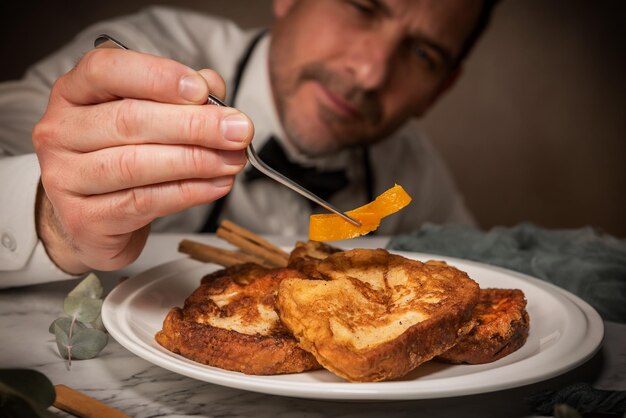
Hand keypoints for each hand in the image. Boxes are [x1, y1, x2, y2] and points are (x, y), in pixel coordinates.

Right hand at [32, 48, 252, 273]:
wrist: (92, 220)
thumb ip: (180, 97)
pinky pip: (143, 202)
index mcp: (74, 93)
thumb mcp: (147, 118)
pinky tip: (216, 185)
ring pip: (137, 164)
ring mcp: (65, 178)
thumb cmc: (122, 157)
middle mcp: (61, 131)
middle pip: (130, 120)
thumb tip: (214, 85)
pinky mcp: (84, 219)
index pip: (107, 70)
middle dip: (195, 125)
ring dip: (196, 161)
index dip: (158, 77)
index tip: (203, 90)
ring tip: (233, 161)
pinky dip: (188, 192)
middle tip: (239, 131)